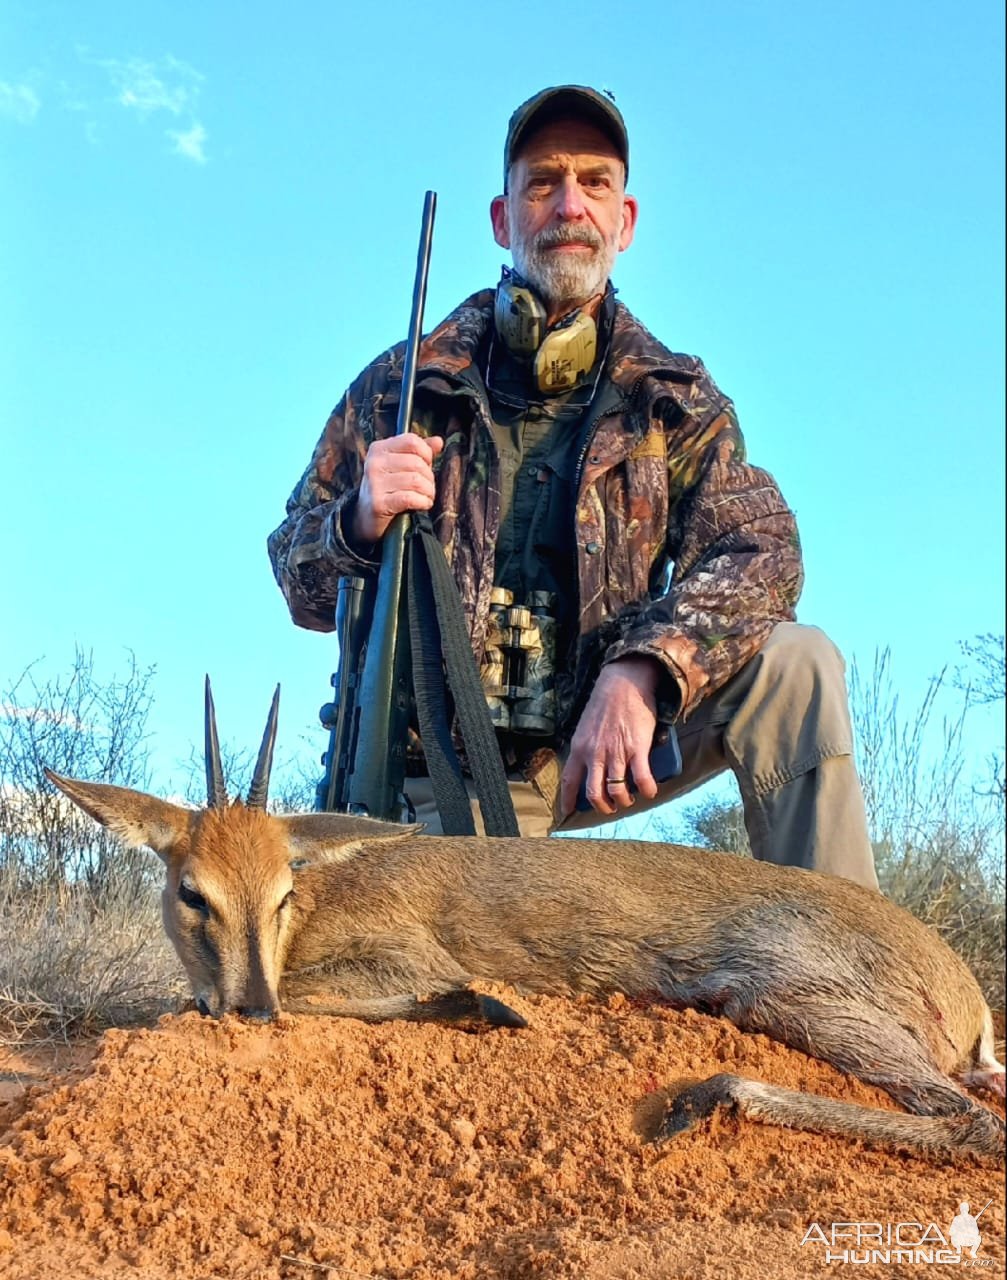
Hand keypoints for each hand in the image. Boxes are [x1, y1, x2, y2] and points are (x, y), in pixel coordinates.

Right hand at [352, 435, 444, 544]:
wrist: (366, 516)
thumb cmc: (387, 488)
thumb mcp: (400, 466)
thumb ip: (418, 452)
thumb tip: (438, 441)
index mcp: (379, 449)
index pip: (411, 441)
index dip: (426, 453)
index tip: (427, 465)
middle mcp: (374, 463)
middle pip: (417, 463)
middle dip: (429, 477)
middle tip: (428, 486)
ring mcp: (374, 483)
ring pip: (416, 481)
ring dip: (428, 491)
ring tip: (426, 496)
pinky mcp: (378, 503)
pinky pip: (410, 498)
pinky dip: (423, 502)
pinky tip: (423, 504)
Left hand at [560, 657, 661, 816]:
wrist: (624, 682)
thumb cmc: (606, 701)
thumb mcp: (586, 725)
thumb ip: (588, 746)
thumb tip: (595, 764)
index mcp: (579, 747)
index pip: (569, 780)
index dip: (568, 799)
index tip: (568, 811)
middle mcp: (595, 753)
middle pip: (593, 793)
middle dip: (602, 806)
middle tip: (609, 807)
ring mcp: (616, 752)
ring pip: (616, 791)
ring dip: (623, 801)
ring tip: (628, 799)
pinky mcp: (637, 749)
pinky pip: (641, 779)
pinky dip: (647, 790)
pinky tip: (650, 791)